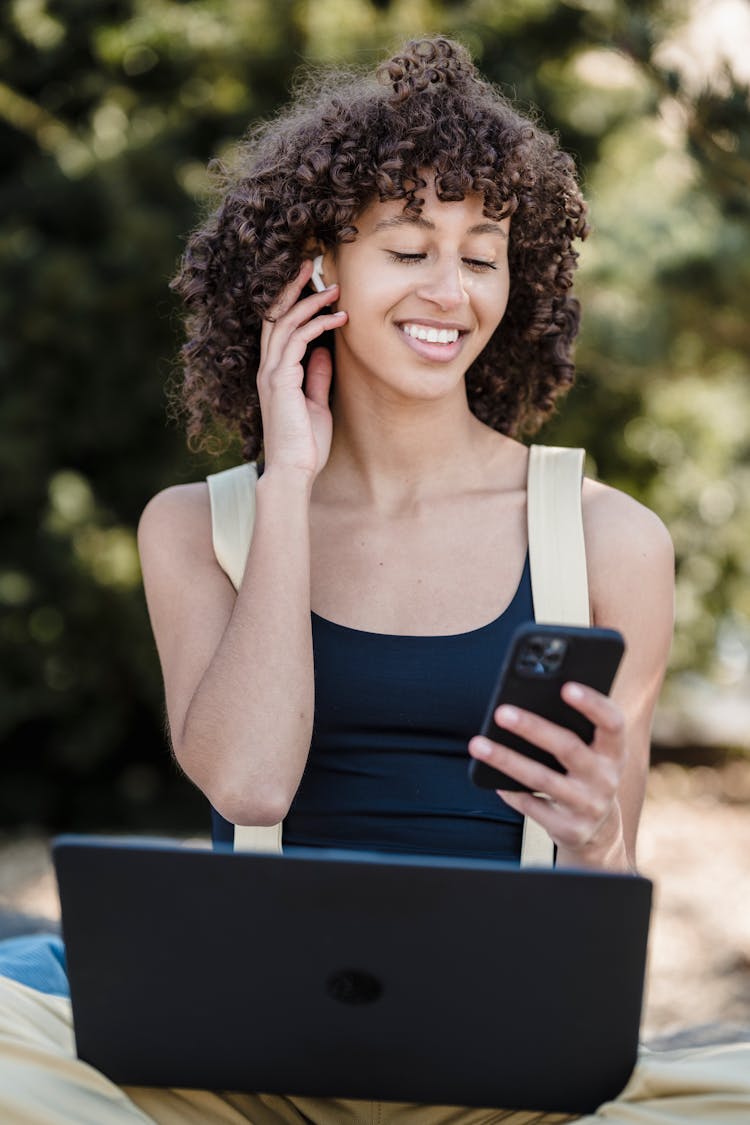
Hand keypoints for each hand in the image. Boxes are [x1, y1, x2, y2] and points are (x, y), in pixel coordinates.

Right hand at [257, 259, 347, 478]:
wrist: (293, 472)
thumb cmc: (305, 446)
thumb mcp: (316, 405)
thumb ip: (317, 378)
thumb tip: (324, 353)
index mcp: (275, 375)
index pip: (278, 329)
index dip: (291, 303)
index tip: (312, 284)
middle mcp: (268, 370)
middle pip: (274, 317)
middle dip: (292, 288)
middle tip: (310, 264)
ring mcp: (272, 374)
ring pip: (284, 323)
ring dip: (310, 301)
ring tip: (334, 287)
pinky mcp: (281, 381)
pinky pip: (296, 341)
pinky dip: (317, 324)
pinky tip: (338, 317)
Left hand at [468, 682, 629, 868]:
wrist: (599, 830)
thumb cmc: (585, 773)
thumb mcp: (593, 753)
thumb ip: (573, 728)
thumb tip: (525, 701)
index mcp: (614, 751)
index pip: (612, 722)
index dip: (593, 704)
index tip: (566, 686)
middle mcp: (606, 779)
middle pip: (568, 748)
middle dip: (532, 728)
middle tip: (501, 712)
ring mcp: (589, 806)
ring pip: (542, 779)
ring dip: (506, 760)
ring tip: (478, 744)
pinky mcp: (570, 829)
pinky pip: (531, 806)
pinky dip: (510, 791)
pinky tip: (491, 777)